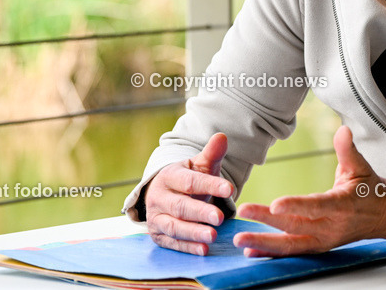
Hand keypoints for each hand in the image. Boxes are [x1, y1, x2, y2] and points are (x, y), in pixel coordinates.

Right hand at [144, 132, 235, 254]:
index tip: (229, 189)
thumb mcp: (200, 165)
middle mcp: (158, 197)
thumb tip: (222, 136)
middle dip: (200, 212)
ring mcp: (156, 218)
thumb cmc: (188, 179)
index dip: (209, 185)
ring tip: (212, 236)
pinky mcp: (158, 236)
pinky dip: (188, 247)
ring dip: (193, 232)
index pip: (189, 181)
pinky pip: (172, 243)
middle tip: (219, 217)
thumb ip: (212, 154)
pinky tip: (204, 250)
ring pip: (174, 226)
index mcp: (169, 176)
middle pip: (180, 206)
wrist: (166, 195)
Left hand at [234, 126, 385, 256]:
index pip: (317, 206)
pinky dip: (271, 253)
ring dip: (264, 243)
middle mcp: (331, 227)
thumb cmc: (370, 190)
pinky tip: (252, 252)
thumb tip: (342, 130)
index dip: (296, 206)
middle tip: (244, 212)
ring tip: (241, 239)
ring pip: (291, 244)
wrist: (383, 216)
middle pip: (296, 226)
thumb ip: (348, 149)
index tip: (275, 204)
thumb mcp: (361, 166)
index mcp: (342, 205)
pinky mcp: (318, 246)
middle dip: (267, 221)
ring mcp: (324, 240)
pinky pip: (293, 252)